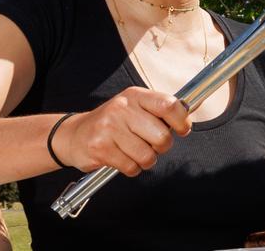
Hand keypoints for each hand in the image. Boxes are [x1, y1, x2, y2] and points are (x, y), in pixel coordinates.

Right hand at [52, 87, 190, 175]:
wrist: (75, 134)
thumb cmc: (114, 122)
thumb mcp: (135, 107)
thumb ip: (159, 111)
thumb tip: (189, 114)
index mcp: (135, 96)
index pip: (168, 105)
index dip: (182, 120)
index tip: (183, 129)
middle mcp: (122, 108)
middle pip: (162, 136)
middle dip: (162, 146)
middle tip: (152, 144)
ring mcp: (109, 128)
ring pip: (147, 156)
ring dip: (146, 160)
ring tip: (135, 152)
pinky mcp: (100, 148)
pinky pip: (131, 167)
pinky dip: (132, 168)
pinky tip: (122, 158)